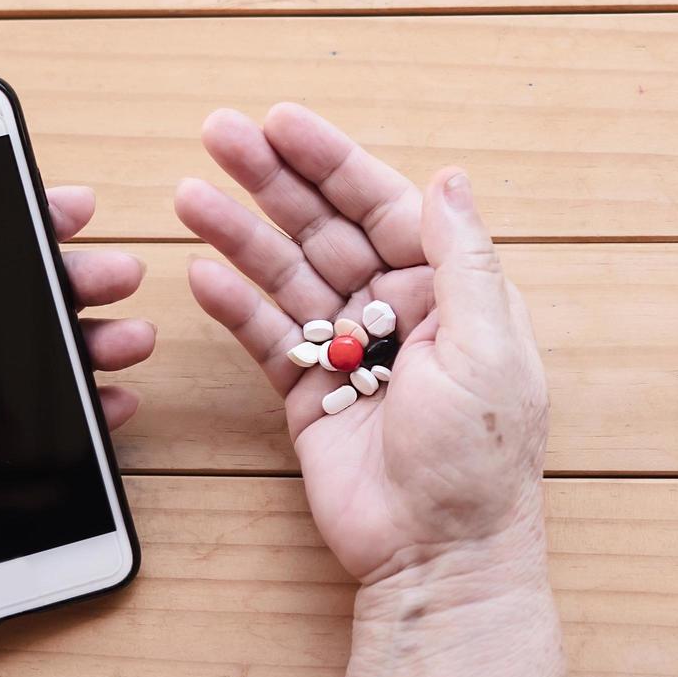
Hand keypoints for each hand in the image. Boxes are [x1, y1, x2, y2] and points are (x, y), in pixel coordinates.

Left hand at [0, 163, 154, 612]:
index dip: (18, 228)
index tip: (67, 208)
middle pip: (18, 305)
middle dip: (79, 281)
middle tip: (119, 270)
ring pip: (41, 365)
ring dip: (96, 343)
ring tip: (130, 335)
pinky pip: (43, 437)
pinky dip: (88, 418)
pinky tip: (115, 402)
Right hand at [174, 104, 548, 582]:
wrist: (440, 555)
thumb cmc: (479, 460)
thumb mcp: (487, 347)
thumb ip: (462, 259)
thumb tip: (449, 179)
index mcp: (448, 291)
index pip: (383, 204)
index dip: (332, 161)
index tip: (282, 121)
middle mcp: (397, 311)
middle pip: (325, 227)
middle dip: (273, 179)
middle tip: (219, 134)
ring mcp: (350, 351)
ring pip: (287, 276)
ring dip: (240, 233)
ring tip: (190, 196)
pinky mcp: (309, 394)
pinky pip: (267, 337)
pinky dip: (235, 304)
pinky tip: (203, 271)